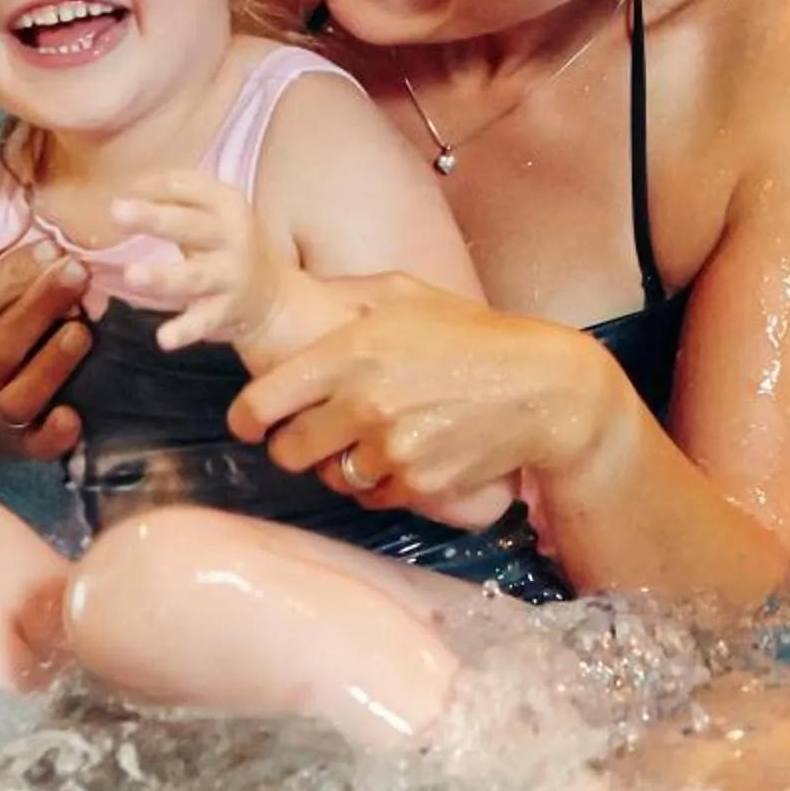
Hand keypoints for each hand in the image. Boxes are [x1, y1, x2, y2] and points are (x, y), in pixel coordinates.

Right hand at [0, 241, 92, 463]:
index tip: (53, 247)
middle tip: (78, 271)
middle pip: (2, 341)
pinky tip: (73, 417)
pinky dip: (54, 435)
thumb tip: (46, 229)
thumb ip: (0, 282)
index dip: (13, 274)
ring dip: (51, 364)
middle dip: (41, 303)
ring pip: (19, 395)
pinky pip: (35, 447)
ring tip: (81, 334)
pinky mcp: (17, 448)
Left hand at [110, 172, 286, 352]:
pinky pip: (203, 321)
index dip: (148, 188)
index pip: (184, 187)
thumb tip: (123, 192)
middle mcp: (232, 236)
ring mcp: (229, 275)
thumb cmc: (225, 243)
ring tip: (133, 275)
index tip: (118, 193)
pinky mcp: (225, 310)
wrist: (272, 295)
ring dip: (163, 276)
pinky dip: (186, 330)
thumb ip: (174, 196)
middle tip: (117, 211)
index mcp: (226, 203)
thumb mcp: (213, 211)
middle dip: (154, 218)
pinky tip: (164, 339)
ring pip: (193, 276)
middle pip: (189, 224)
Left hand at [230, 278, 612, 529]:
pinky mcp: (418, 484)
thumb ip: (343, 295)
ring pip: (331, 478)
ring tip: (367, 442)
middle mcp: (363, 404)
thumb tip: (298, 297)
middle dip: (292, 447)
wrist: (542, 389)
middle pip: (288, 452)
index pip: (262, 402)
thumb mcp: (406, 293)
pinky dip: (379, 484)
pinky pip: (373, 497)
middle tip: (308, 437)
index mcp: (349, 352)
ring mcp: (391, 449)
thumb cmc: (472, 334)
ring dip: (339, 466)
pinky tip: (401, 458)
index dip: (247, 419)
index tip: (250, 424)